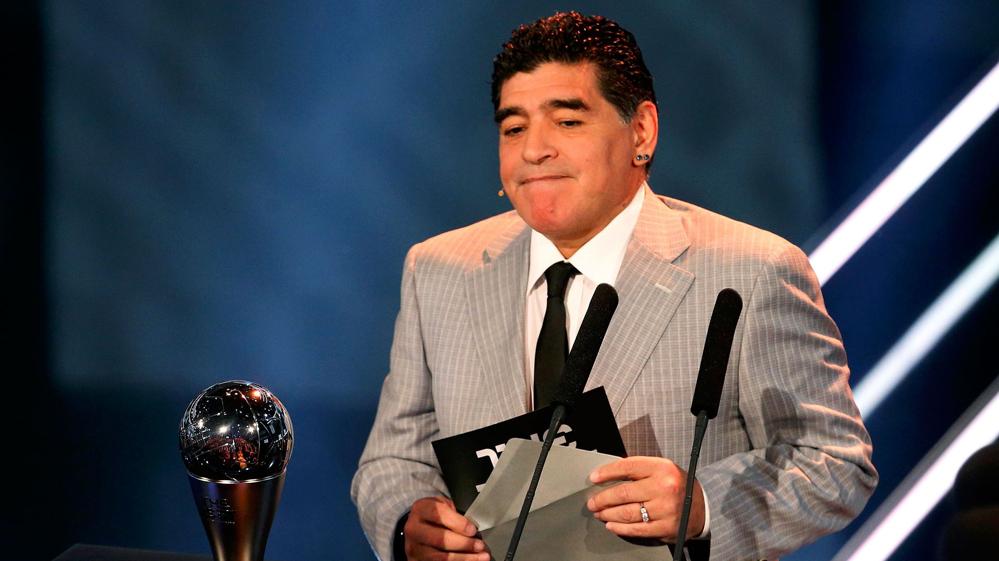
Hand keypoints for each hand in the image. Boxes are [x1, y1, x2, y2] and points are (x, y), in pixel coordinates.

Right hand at [404, 496, 489, 560]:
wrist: (417, 528)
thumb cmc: (433, 516)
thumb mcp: (442, 505)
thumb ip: (454, 513)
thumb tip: (473, 529)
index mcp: (420, 510)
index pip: (439, 514)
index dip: (458, 523)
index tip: (473, 530)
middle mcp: (414, 530)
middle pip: (440, 539)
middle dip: (464, 544)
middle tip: (480, 545)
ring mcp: (414, 548)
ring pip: (441, 557)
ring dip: (464, 558)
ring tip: (481, 557)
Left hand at [586, 456, 704, 541]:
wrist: (702, 507)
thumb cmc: (676, 485)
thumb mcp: (662, 469)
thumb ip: (639, 470)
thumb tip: (607, 474)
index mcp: (662, 468)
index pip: (627, 467)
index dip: (607, 473)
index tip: (594, 478)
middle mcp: (664, 487)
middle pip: (623, 493)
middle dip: (602, 498)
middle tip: (592, 502)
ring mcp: (665, 509)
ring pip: (626, 513)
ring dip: (607, 514)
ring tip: (599, 512)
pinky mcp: (666, 527)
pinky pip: (636, 529)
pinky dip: (620, 528)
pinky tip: (611, 525)